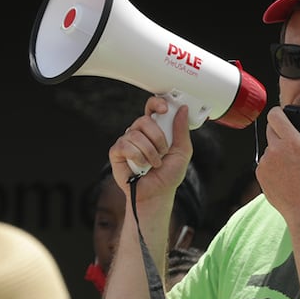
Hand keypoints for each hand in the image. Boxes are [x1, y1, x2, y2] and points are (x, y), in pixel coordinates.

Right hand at [109, 98, 191, 215]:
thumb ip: (182, 131)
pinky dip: (137, 157)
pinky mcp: (117, 152)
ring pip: (136, 133)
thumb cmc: (168, 175)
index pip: (151, 108)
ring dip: (150, 151)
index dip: (156, 103)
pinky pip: (125, 145)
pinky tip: (141, 166)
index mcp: (155, 129)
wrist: (157, 194)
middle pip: (144, 120)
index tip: (164, 108)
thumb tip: (182, 109)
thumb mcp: (182, 152)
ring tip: (154, 163)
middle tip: (163, 152)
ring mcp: (127, 141)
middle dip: (158, 138)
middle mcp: (139, 133)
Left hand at [257, 105, 299, 226]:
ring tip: (291, 165)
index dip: (279, 113)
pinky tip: (285, 174)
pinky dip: (272, 164)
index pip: (274, 115)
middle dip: (280, 132)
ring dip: (277, 150)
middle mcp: (275, 150)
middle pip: (270, 129)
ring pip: (268, 147)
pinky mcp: (260, 174)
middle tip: (293, 144)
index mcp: (291, 142)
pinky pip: (264, 162)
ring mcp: (265, 163)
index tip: (283, 117)